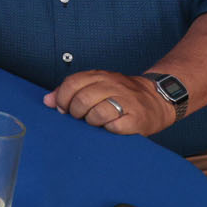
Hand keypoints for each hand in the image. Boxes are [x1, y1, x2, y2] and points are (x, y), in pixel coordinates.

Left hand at [45, 71, 177, 136]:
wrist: (158, 99)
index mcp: (100, 76)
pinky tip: (111, 127)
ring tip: (96, 122)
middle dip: (75, 113)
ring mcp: (127, 101)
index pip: (72, 83)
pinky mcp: (137, 118)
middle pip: (82, 99)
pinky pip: (114, 127)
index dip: (62, 99)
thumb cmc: (122, 95)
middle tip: (81, 118)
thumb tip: (47, 101)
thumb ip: (71, 91)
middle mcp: (113, 85)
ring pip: (97, 113)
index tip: (64, 109)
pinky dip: (108, 130)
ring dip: (91, 122)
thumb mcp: (97, 86)